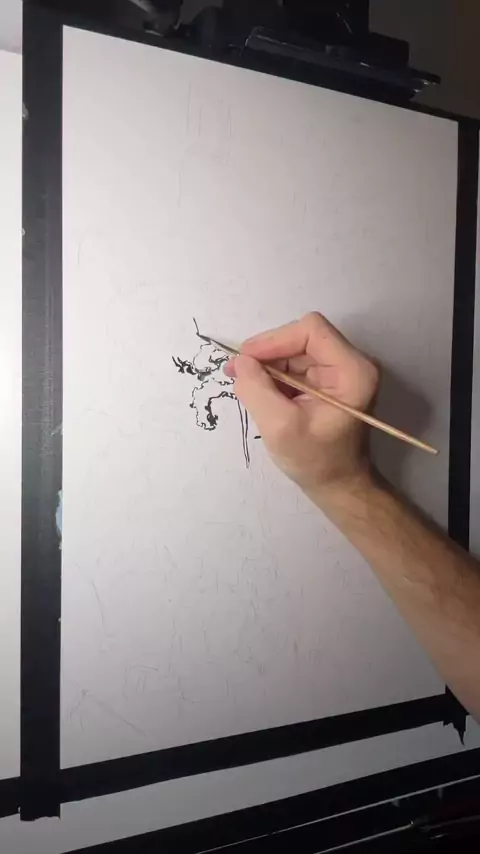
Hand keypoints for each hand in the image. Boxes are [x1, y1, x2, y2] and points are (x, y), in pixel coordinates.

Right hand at [224, 312, 378, 497]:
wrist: (338, 484)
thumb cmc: (316, 460)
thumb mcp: (280, 427)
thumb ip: (257, 389)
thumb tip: (240, 361)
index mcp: (352, 371)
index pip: (310, 330)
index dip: (274, 340)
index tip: (246, 361)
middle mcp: (351, 363)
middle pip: (301, 337)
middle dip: (267, 354)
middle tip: (238, 373)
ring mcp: (340, 371)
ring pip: (295, 350)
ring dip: (268, 366)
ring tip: (247, 387)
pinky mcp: (328, 380)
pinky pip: (296, 364)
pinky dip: (275, 376)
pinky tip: (262, 393)